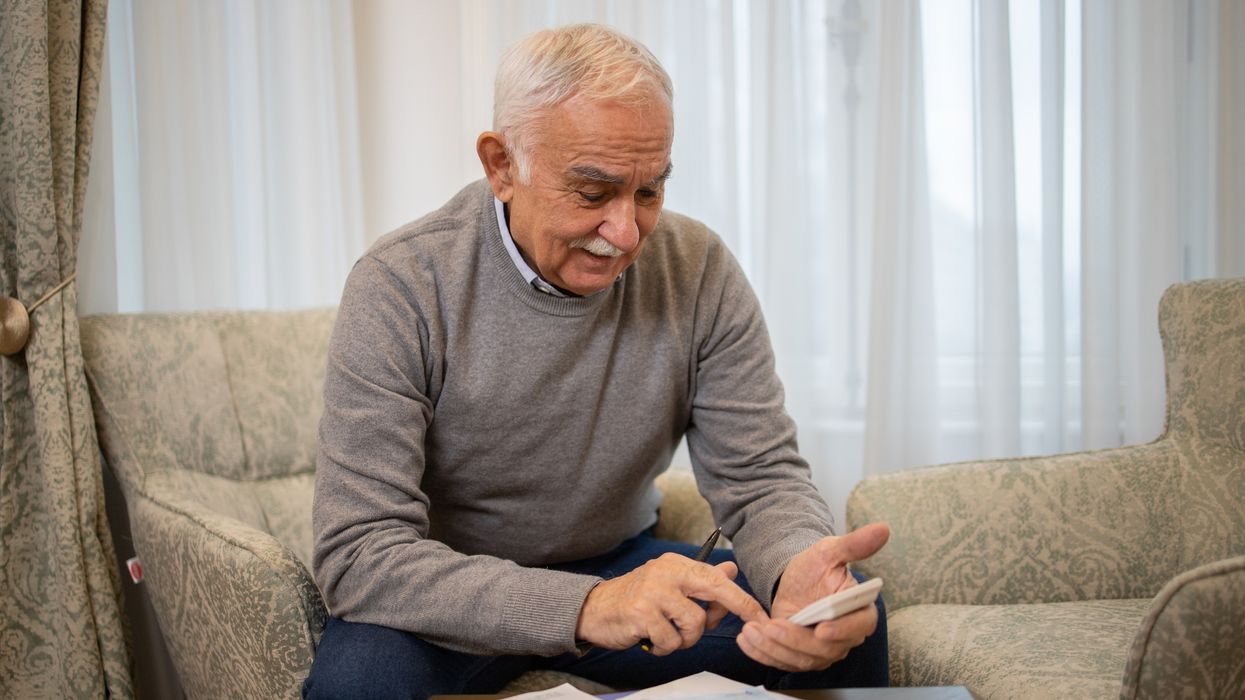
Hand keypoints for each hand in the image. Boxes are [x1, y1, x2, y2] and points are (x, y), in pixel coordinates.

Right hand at [576, 553, 767, 654]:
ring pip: (694, 623)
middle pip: (713, 591)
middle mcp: (666, 572)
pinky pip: (671, 640)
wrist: (594, 609)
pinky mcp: (642, 613)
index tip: (760, 615)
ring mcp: (654, 592)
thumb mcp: (669, 585)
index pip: (716, 578)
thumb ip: (701, 580)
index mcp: (676, 564)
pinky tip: (652, 639)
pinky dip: (665, 647)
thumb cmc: (636, 599)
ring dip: (685, 638)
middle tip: (744, 626)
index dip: (741, 598)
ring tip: (668, 635)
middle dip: (734, 610)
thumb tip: (731, 568)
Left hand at [737, 522, 889, 671]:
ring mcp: (821, 651)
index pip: (858, 626)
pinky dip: (762, 654)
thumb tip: (883, 529)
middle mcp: (844, 636)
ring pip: (801, 659)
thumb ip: (854, 545)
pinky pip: (782, 662)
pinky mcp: (799, 656)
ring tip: (752, 630)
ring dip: (774, 648)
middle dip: (796, 640)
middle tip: (773, 627)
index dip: (841, 630)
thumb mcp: (830, 551)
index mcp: (859, 611)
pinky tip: (745, 641)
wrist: (794, 579)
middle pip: (825, 649)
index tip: (821, 628)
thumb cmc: (817, 567)